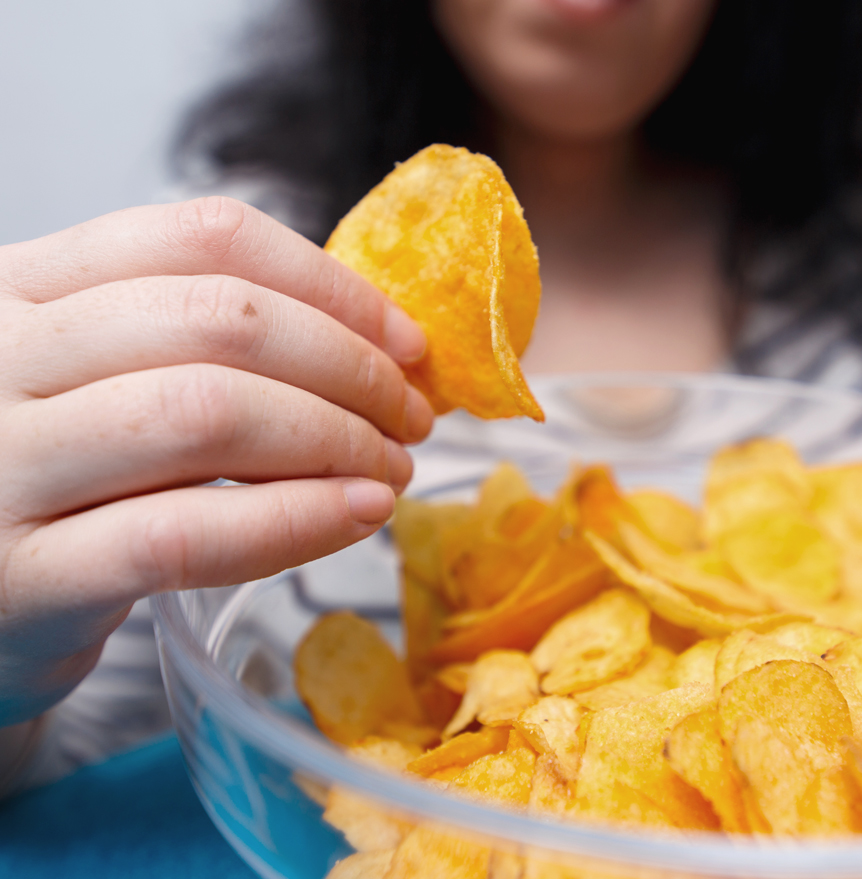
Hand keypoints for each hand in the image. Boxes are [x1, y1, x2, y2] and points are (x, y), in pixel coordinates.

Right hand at [0, 198, 433, 723]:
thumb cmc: (54, 486)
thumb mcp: (97, 381)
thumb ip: (198, 343)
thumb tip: (378, 339)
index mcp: (20, 285)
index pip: (201, 236)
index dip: (331, 285)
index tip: (406, 341)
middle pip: (220, 319)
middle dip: (350, 366)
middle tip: (410, 415)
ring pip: (207, 414)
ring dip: (336, 439)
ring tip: (390, 469)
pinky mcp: (22, 580)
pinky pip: (185, 534)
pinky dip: (294, 520)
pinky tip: (357, 515)